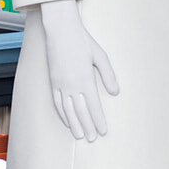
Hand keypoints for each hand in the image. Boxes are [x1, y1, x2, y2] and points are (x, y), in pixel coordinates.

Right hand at [39, 0, 119, 140]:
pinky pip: (57, 102)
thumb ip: (108, 75)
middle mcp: (72, 84)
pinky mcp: (53, 81)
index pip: (93, 105)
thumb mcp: (100, 56)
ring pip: (67, 110)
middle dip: (87, 126)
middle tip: (92, 139)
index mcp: (85, 78)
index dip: (98, 120)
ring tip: (79, 136)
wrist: (61, 30)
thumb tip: (115, 92)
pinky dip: (62, 114)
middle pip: (80, 111)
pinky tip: (66, 121)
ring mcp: (60, 83)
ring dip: (74, 124)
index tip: (103, 131)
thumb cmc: (83, 41)